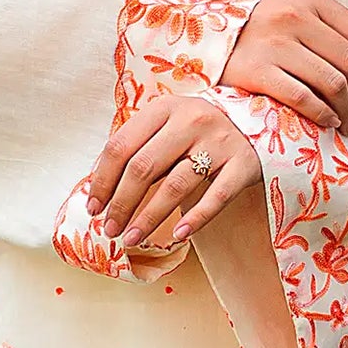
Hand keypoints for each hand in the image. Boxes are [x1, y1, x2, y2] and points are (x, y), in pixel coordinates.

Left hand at [87, 92, 260, 254]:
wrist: (254, 124)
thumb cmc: (197, 131)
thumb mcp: (167, 125)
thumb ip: (137, 147)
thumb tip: (100, 189)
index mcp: (164, 108)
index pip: (121, 146)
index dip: (102, 181)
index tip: (93, 208)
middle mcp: (192, 119)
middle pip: (143, 168)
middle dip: (121, 204)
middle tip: (109, 230)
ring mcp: (220, 141)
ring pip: (175, 186)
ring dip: (149, 218)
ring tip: (131, 240)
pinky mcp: (244, 164)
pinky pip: (216, 198)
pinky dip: (195, 219)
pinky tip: (177, 235)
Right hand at [220, 0, 347, 132]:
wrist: (208, 37)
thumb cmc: (262, 31)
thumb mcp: (297, 14)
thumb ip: (330, 30)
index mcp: (313, 1)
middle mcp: (296, 16)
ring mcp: (275, 43)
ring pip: (332, 82)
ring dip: (346, 111)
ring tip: (347, 126)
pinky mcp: (257, 70)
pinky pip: (303, 97)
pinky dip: (322, 115)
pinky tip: (327, 123)